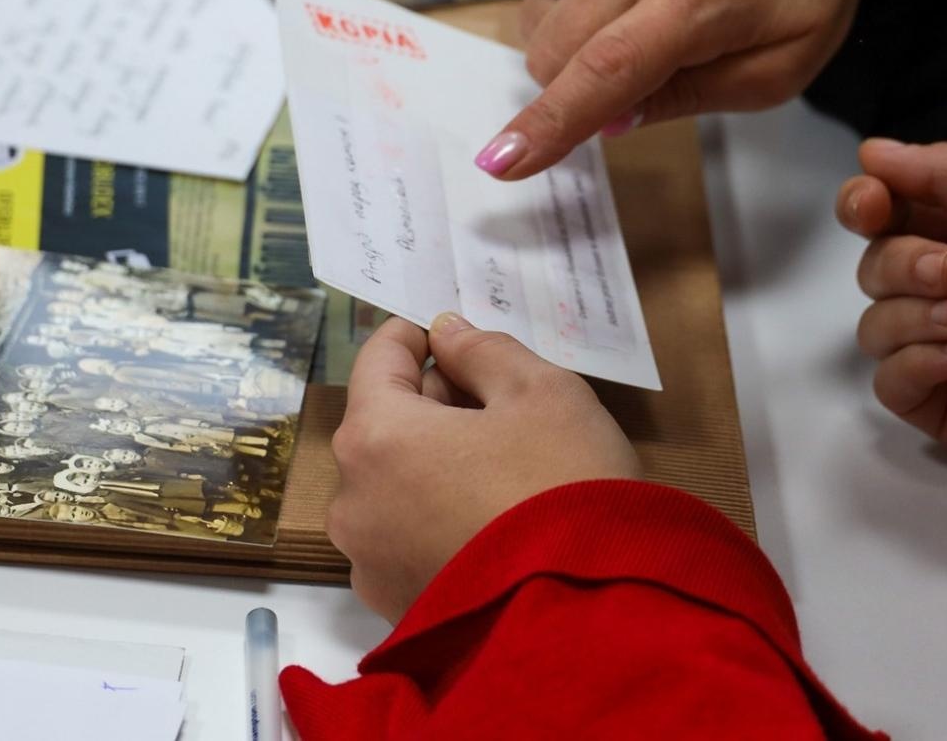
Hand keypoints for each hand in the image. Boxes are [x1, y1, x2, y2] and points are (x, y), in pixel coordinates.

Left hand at [328, 314, 640, 621]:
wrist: (593, 616)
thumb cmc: (565, 486)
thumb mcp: (542, 392)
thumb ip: (484, 351)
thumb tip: (447, 333)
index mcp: (375, 437)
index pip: (378, 360)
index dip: (416, 335)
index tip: (451, 329)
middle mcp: (353, 500)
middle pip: (384, 423)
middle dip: (434, 402)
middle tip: (499, 399)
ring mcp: (369, 561)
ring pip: (395, 482)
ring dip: (436, 460)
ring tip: (504, 461)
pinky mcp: (396, 604)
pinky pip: (408, 535)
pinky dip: (438, 513)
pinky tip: (494, 515)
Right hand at [473, 0, 898, 180]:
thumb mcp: (775, 71)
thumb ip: (688, 100)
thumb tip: (607, 119)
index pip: (603, 70)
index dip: (548, 124)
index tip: (501, 160)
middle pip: (552, 47)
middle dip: (574, 81)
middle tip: (633, 67)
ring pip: (537, 9)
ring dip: (571, 32)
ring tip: (636, 10)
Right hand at [838, 139, 946, 505]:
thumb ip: (946, 173)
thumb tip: (873, 150)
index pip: (892, 212)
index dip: (865, 204)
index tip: (870, 206)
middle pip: (874, 265)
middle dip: (902, 264)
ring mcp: (943, 350)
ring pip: (873, 323)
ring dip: (916, 318)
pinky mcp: (940, 405)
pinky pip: (888, 380)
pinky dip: (920, 365)